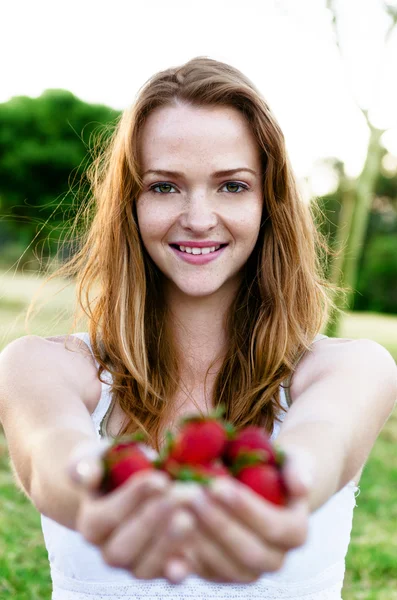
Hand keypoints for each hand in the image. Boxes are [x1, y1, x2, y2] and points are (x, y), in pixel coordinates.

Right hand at [67, 441, 196, 582]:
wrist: (130, 483)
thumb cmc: (112, 466)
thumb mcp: (94, 457)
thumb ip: (84, 464)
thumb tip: (86, 475)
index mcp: (91, 524)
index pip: (105, 518)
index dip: (132, 499)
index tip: (159, 479)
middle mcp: (109, 550)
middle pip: (122, 549)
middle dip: (152, 522)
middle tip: (178, 496)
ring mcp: (135, 564)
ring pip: (145, 567)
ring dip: (168, 543)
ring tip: (190, 516)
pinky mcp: (162, 568)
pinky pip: (169, 575)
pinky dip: (182, 567)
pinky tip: (195, 550)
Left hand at [171, 449, 311, 582]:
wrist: (261, 484)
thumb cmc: (275, 466)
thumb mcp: (291, 458)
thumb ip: (298, 468)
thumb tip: (302, 486)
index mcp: (295, 533)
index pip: (273, 527)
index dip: (246, 509)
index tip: (219, 485)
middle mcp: (275, 559)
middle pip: (248, 552)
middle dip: (218, 524)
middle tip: (192, 494)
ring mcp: (247, 570)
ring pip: (223, 566)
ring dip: (199, 539)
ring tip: (177, 508)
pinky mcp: (221, 573)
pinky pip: (203, 571)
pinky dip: (185, 556)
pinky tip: (167, 532)